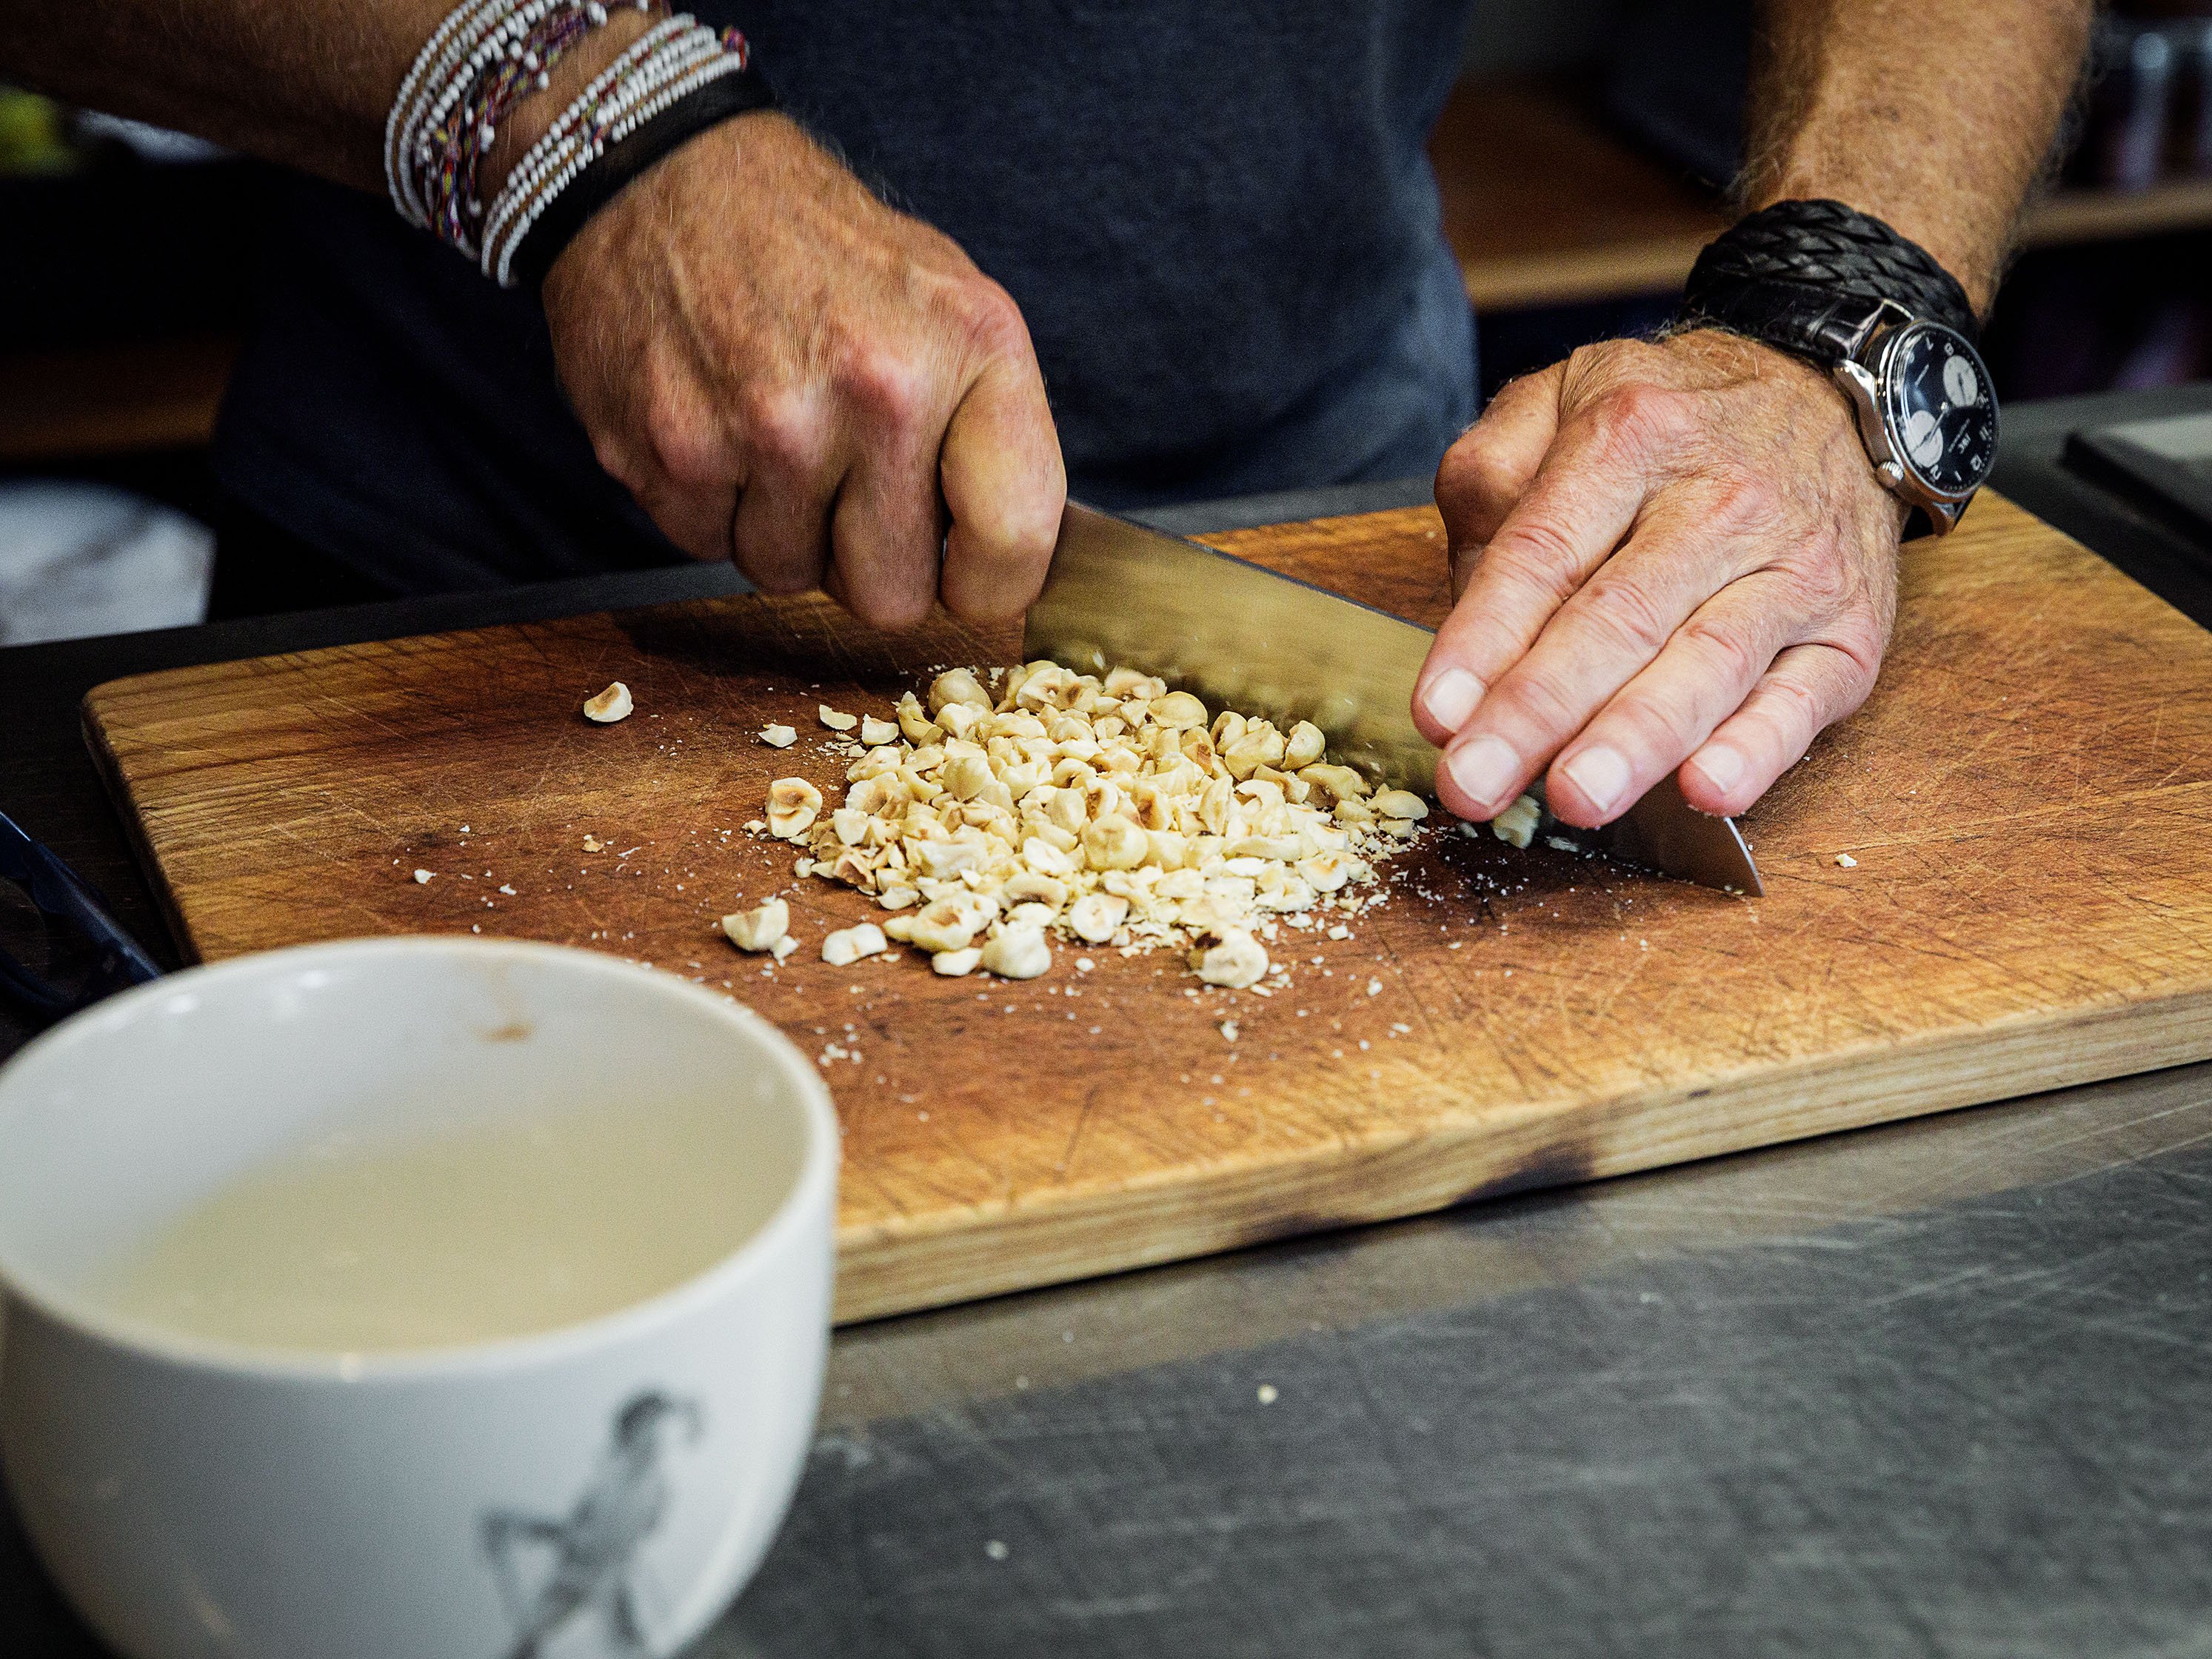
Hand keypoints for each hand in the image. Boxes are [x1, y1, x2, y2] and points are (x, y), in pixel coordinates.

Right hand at [541, 113, 1065, 627]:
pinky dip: (714, 506)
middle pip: (892, 597)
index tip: (967, 572)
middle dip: (869, 561)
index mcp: (968, 349)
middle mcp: (877, 390)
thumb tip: (1013, 561)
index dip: (989, 583)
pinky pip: (710, 548)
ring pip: (791, 577)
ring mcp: (769, 427)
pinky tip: (718, 425)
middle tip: (848, 484)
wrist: (664, 179)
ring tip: (775, 433)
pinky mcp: (673, 452)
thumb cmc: (822, 253)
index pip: (1014, 541)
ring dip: (784, 530)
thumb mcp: (950, 304)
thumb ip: (995, 433)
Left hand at [1413, 330, 1906, 827]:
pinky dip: (1759, 749)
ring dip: (1637, 740)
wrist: (1833, 400)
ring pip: (1708, 661)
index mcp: (1630, 437)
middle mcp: (1720, 502)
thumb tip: (1467, 592)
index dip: (1485, 639)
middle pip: (1618, 618)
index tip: (1436, 714)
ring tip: (1575, 798)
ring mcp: (1795, 569)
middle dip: (1540, 710)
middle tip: (1475, 783)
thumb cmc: (1674, 422)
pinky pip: (1803, 699)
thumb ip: (1490, 474)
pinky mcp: (1851, 631)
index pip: (1544, 552)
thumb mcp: (1563, 396)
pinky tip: (1708, 790)